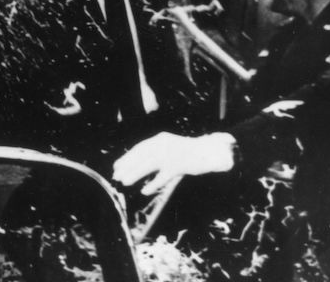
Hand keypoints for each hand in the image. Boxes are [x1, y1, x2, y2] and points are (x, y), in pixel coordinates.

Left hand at [112, 132, 235, 195]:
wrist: (212, 151)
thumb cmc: (191, 152)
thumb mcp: (172, 147)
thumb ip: (158, 152)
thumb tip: (139, 163)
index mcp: (161, 139)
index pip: (140, 148)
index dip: (127, 157)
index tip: (116, 166)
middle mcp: (164, 144)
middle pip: (141, 156)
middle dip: (127, 166)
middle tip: (116, 175)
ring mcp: (172, 154)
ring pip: (148, 165)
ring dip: (134, 174)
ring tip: (124, 182)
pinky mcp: (180, 165)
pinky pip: (163, 176)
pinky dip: (153, 184)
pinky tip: (144, 191)